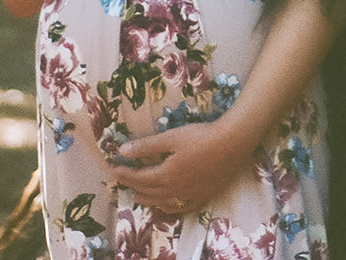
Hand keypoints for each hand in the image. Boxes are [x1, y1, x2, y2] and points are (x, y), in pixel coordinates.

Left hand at [110, 121, 255, 214]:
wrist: (232, 145)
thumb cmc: (200, 137)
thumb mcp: (170, 138)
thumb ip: (146, 146)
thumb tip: (122, 151)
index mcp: (165, 175)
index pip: (138, 178)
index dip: (125, 174)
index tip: (114, 169)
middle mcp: (175, 190)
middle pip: (148, 192)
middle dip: (133, 187)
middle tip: (123, 182)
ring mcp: (189, 196)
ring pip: (162, 203)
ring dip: (148, 199)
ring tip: (138, 196)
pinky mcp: (202, 197)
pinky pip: (180, 208)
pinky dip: (167, 207)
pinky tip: (165, 205)